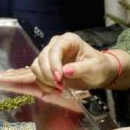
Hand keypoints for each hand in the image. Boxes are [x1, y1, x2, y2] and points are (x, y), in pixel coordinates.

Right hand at [0, 33, 126, 91]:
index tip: (60, 80)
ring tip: (57, 89)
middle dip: (47, 76)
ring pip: (35, 68)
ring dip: (43, 81)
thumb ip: (80, 69)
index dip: (53, 66)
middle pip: (40, 60)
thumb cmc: (100, 67)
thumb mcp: (94, 68)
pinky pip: (34, 74)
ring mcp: (48, 56)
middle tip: (60, 88)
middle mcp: (55, 45)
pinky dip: (34, 82)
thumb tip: (65, 71)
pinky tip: (29, 84)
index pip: (53, 51)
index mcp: (67, 40)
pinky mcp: (46, 67)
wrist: (100, 72)